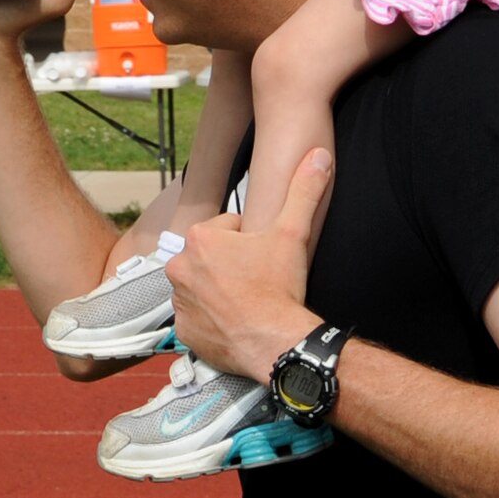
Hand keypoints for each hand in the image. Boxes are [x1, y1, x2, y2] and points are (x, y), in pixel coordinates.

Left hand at [162, 147, 330, 377]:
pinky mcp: (184, 330)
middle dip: (230, 265)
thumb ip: (303, 191)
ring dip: (219, 290)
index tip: (262, 258)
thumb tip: (318, 156)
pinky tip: (234, 321)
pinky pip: (197, 318)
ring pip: (202, 286)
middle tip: (256, 280)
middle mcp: (180, 266)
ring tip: (246, 301)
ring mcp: (180, 300)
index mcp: (200, 238)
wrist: (276, 341)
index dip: (248, 242)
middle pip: (210, 258)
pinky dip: (211, 319)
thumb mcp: (293, 233)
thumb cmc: (280, 287)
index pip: (225, 230)